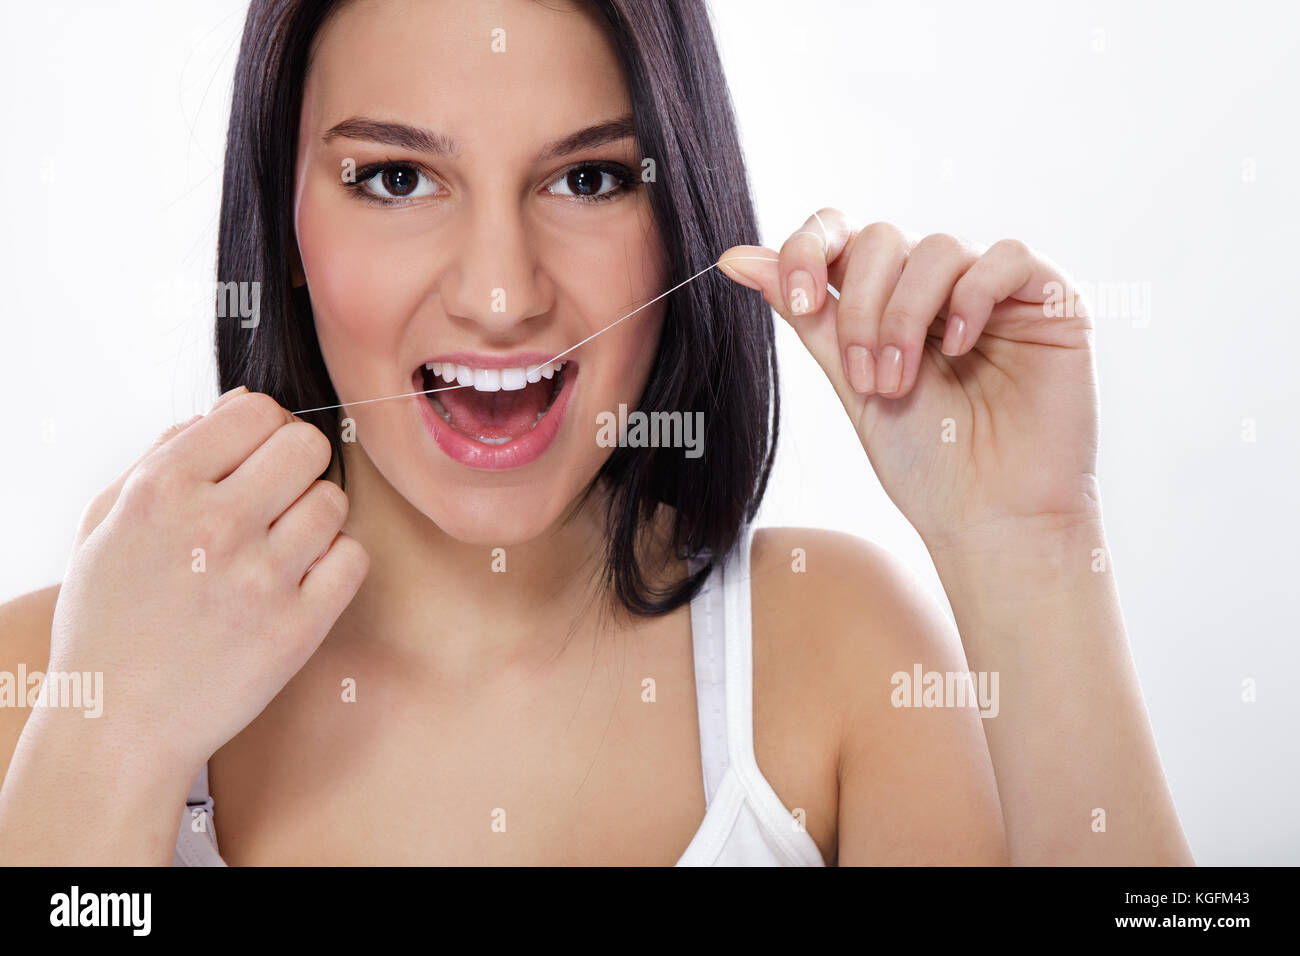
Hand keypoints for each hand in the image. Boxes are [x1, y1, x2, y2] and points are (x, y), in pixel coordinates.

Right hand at [47, 387, 369, 781]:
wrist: (118, 724)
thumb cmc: (112, 618)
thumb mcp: (109, 521)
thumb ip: (170, 451)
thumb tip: (240, 404)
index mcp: (161, 490)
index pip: (256, 410)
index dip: (263, 430)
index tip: (255, 458)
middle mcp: (214, 526)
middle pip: (308, 446)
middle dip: (296, 466)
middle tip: (276, 500)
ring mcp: (260, 578)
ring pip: (334, 501)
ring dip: (314, 519)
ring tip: (279, 548)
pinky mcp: (298, 627)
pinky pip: (354, 558)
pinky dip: (335, 566)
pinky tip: (300, 582)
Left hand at [718, 211, 1099, 544]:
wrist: (990, 519)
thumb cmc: (926, 464)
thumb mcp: (851, 383)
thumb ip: (808, 316)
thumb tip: (737, 257)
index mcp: (887, 300)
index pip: (844, 234)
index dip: (810, 250)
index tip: (798, 302)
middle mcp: (939, 287)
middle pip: (883, 238)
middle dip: (863, 310)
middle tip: (867, 378)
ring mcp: (994, 290)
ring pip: (937, 248)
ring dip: (907, 317)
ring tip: (901, 383)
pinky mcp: (1050, 300)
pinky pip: (1007, 256)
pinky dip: (973, 296)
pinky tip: (962, 347)